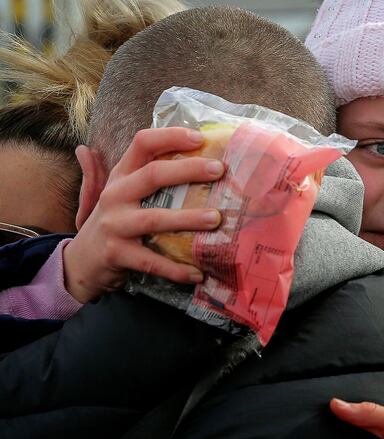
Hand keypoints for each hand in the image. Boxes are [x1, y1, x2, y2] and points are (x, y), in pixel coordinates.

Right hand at [64, 128, 224, 302]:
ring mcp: (115, 225)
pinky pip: (152, 261)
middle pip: (153, 175)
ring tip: (216, 218)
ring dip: (188, 218)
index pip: (142, 144)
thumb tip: (126, 139)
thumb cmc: (112, 221)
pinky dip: (176, 268)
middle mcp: (115, 195)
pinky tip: (198, 273)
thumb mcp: (118, 191)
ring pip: (155, 218)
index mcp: (121, 176)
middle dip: (189, 170)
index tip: (199, 137)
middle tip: (219, 169)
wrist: (81, 262)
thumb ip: (133, 169)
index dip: (170, 137)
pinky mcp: (117, 254)